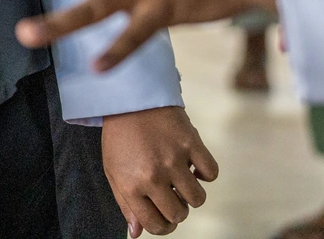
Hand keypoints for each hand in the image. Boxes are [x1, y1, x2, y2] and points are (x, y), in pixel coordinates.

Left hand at [101, 107, 217, 235]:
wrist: (129, 98)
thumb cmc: (120, 138)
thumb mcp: (113, 171)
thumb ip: (125, 204)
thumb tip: (137, 233)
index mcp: (131, 185)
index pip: (155, 225)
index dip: (162, 225)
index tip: (163, 216)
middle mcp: (153, 175)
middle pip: (179, 215)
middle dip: (178, 210)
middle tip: (171, 194)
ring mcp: (173, 159)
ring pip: (198, 199)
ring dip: (192, 194)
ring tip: (180, 179)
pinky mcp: (191, 142)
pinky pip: (211, 173)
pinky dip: (205, 173)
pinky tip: (192, 165)